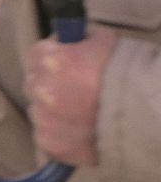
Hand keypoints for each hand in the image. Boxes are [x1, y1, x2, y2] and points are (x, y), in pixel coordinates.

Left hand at [25, 25, 117, 164]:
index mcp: (49, 59)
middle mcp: (40, 88)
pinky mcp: (50, 142)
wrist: (147, 115)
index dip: (53, 59)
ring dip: (52, 111)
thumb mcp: (103, 41)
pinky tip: (77, 132)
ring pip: (38, 111)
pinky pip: (45, 136)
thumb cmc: (127, 72)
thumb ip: (79, 39)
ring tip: (79, 115)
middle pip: (33, 84)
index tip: (66, 66)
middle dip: (50, 86)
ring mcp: (43, 117)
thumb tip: (68, 40)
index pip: (37, 54)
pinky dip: (58, 134)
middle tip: (74, 92)